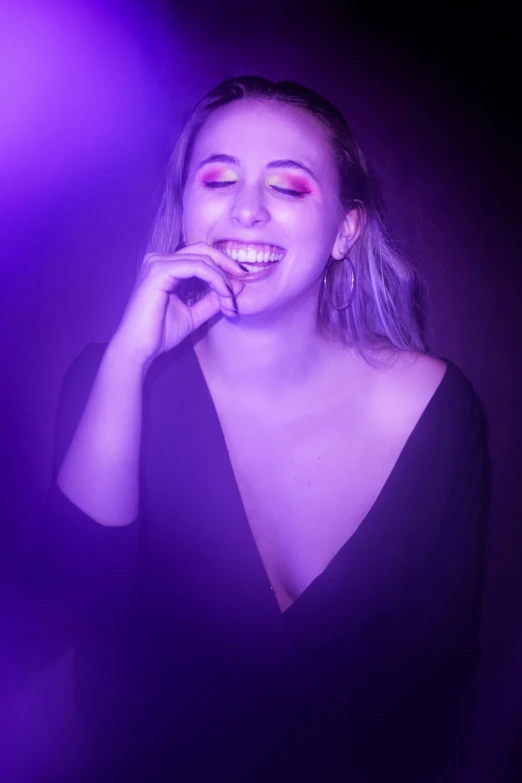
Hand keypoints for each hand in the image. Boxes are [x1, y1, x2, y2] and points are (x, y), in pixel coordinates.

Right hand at [111, 241, 246, 367]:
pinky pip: (198, 267)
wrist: (139, 348)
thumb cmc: (159, 333)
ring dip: (223, 279)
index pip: (201, 256)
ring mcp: (157, 263)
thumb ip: (212, 300)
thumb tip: (237, 286)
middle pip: (204, 250)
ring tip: (231, 300)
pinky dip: (216, 280)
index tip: (238, 289)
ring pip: (204, 259)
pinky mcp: (159, 271)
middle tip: (245, 281)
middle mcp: (159, 260)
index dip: (224, 268)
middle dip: (228, 265)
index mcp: (165, 267)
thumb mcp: (194, 314)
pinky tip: (224, 294)